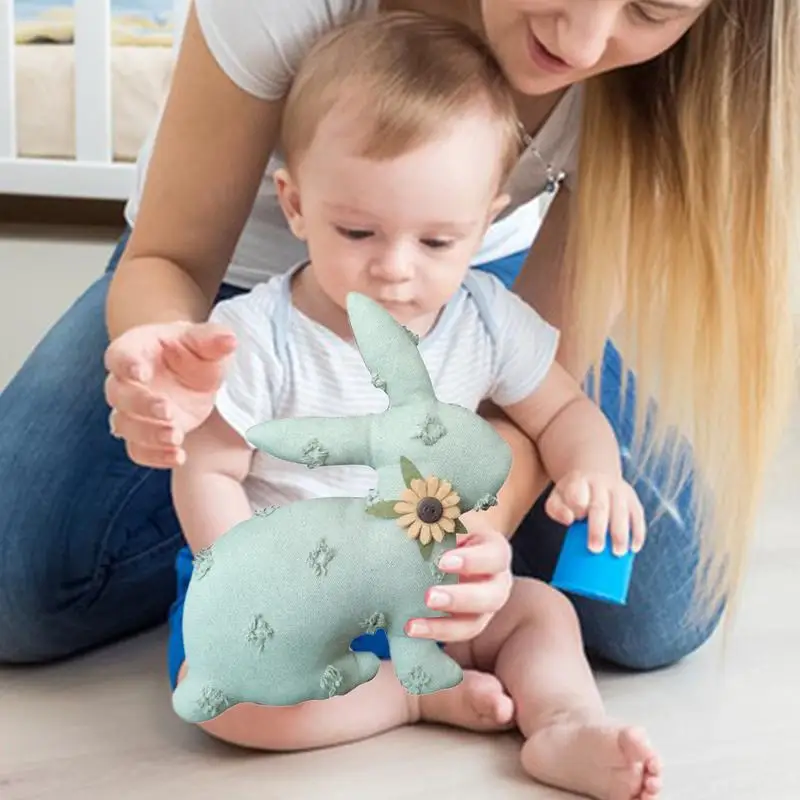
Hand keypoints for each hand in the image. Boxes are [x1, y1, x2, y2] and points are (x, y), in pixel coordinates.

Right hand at [104, 321, 236, 468]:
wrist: (192, 370)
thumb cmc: (192, 350)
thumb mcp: (205, 342)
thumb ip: (212, 339)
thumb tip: (230, 339)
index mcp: (134, 350)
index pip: (119, 356)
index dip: (127, 364)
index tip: (141, 373)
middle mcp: (125, 382)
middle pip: (119, 395)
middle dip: (142, 406)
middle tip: (168, 411)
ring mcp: (132, 411)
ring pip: (126, 426)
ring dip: (149, 434)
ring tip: (176, 437)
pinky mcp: (144, 434)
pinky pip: (138, 450)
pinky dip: (155, 456)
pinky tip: (179, 456)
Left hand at [405, 529, 512, 641]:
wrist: (453, 545)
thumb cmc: (450, 530)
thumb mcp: (449, 523)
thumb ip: (439, 527)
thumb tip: (415, 532)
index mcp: (496, 551)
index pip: (494, 556)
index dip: (472, 561)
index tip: (443, 561)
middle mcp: (497, 582)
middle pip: (491, 597)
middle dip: (459, 599)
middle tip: (429, 597)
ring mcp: (485, 608)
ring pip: (474, 624)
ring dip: (443, 627)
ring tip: (412, 625)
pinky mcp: (467, 624)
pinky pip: (454, 635)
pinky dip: (432, 633)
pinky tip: (409, 628)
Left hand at [545, 470, 645, 555]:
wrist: (595, 475)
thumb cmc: (573, 495)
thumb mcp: (558, 497)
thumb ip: (556, 508)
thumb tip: (569, 520)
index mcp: (579, 482)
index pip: (577, 492)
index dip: (578, 506)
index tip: (577, 520)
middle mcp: (601, 484)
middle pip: (600, 506)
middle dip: (598, 529)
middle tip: (595, 549)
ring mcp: (619, 491)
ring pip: (622, 511)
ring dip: (621, 533)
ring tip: (618, 552)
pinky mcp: (633, 500)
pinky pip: (637, 516)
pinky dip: (637, 532)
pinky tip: (634, 547)